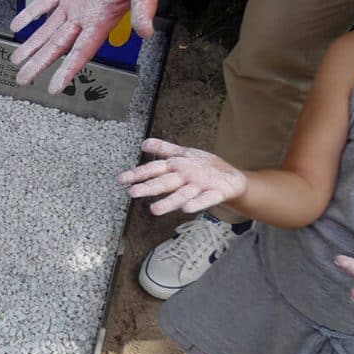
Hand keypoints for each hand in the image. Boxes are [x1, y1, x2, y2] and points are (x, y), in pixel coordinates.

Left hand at [10, 0, 172, 93]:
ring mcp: (76, 1)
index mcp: (102, 18)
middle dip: (40, 63)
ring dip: (33, 44)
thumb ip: (144, 6)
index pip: (81, 51)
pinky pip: (45, 3)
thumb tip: (146, 30)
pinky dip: (31, 14)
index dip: (66, 71)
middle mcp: (86, 15)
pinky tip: (18, 25)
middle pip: (58, 46)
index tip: (53, 88)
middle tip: (23, 78)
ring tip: (17, 59)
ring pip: (49, 29)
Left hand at [117, 138, 247, 215]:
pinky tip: (187, 209)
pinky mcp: (217, 192)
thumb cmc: (204, 166)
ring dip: (169, 201)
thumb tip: (144, 143)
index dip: (137, 174)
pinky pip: (207, 199)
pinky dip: (198, 203)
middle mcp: (187, 173)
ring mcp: (202, 183)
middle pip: (165, 181)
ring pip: (183, 193)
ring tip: (154, 210)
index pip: (154, 169)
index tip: (120, 179)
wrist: (233, 178)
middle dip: (149, 187)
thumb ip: (164, 150)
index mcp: (177, 165)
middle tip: (132, 192)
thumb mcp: (184, 155)